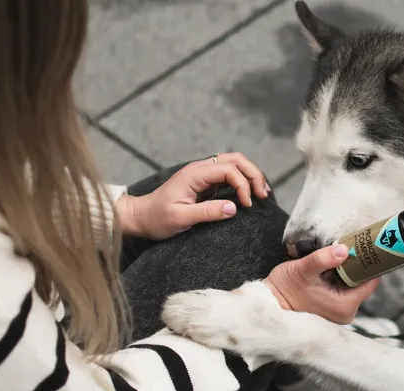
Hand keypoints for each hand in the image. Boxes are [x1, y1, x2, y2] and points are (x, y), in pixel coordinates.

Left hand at [116, 153, 269, 239]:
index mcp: (194, 174)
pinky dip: (243, 181)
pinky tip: (250, 194)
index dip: (243, 185)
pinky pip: (229, 174)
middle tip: (263, 195)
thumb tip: (234, 208)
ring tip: (261, 193)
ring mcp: (203, 174)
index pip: (228, 170)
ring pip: (234, 164)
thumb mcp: (180, 218)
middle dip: (253, 174)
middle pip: (235, 159)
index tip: (246, 205)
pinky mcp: (205, 182)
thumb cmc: (157, 218)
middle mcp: (200, 169)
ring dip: (250, 175)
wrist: (141, 217)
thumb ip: (207, 212)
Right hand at [263, 244, 379, 323]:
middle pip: (362, 283)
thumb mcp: (303, 269)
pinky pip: (343, 291)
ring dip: (348, 271)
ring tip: (343, 255)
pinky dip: (340, 279)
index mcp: (345, 307)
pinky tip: (334, 268)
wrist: (268, 303)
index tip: (368, 248)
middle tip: (353, 246)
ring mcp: (338, 313)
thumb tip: (343, 249)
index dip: (370, 264)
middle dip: (358, 266)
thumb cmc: (284, 288)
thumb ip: (323, 259)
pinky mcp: (331, 310)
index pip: (370, 282)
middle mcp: (345, 314)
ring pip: (352, 286)